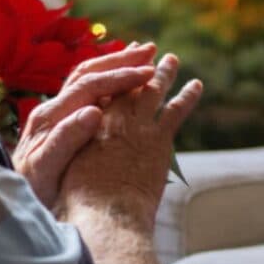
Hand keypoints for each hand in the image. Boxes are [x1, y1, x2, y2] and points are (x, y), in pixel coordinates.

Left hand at [13, 43, 158, 207]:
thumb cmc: (31, 191)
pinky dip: (109, 80)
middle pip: (88, 73)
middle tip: (150, 49)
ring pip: (88, 78)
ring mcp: (57, 113)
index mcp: (50, 116)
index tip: (148, 73)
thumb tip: (92, 111)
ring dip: (115, 64)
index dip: (119, 77)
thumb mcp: (46, 169)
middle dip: (120, 60)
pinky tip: (127, 81)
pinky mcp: (63, 122)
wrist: (13, 204)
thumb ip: (66, 140)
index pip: (89, 85)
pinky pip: (89, 93)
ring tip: (141, 55)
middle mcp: (52, 108)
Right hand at [57, 53, 202, 230]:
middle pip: (126, 83)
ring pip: (153, 90)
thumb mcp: (66, 171)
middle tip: (146, 49)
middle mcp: (112, 118)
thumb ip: (71, 152)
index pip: (99, 90)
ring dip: (163, 72)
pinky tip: (197, 84)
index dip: (109, 76)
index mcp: (88, 124)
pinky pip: (176, 109)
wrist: (105, 214)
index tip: (116, 64)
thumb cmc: (79, 201)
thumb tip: (69, 149)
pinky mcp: (160, 139)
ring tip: (172, 59)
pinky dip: (187, 95)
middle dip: (136, 65)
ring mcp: (138, 126)